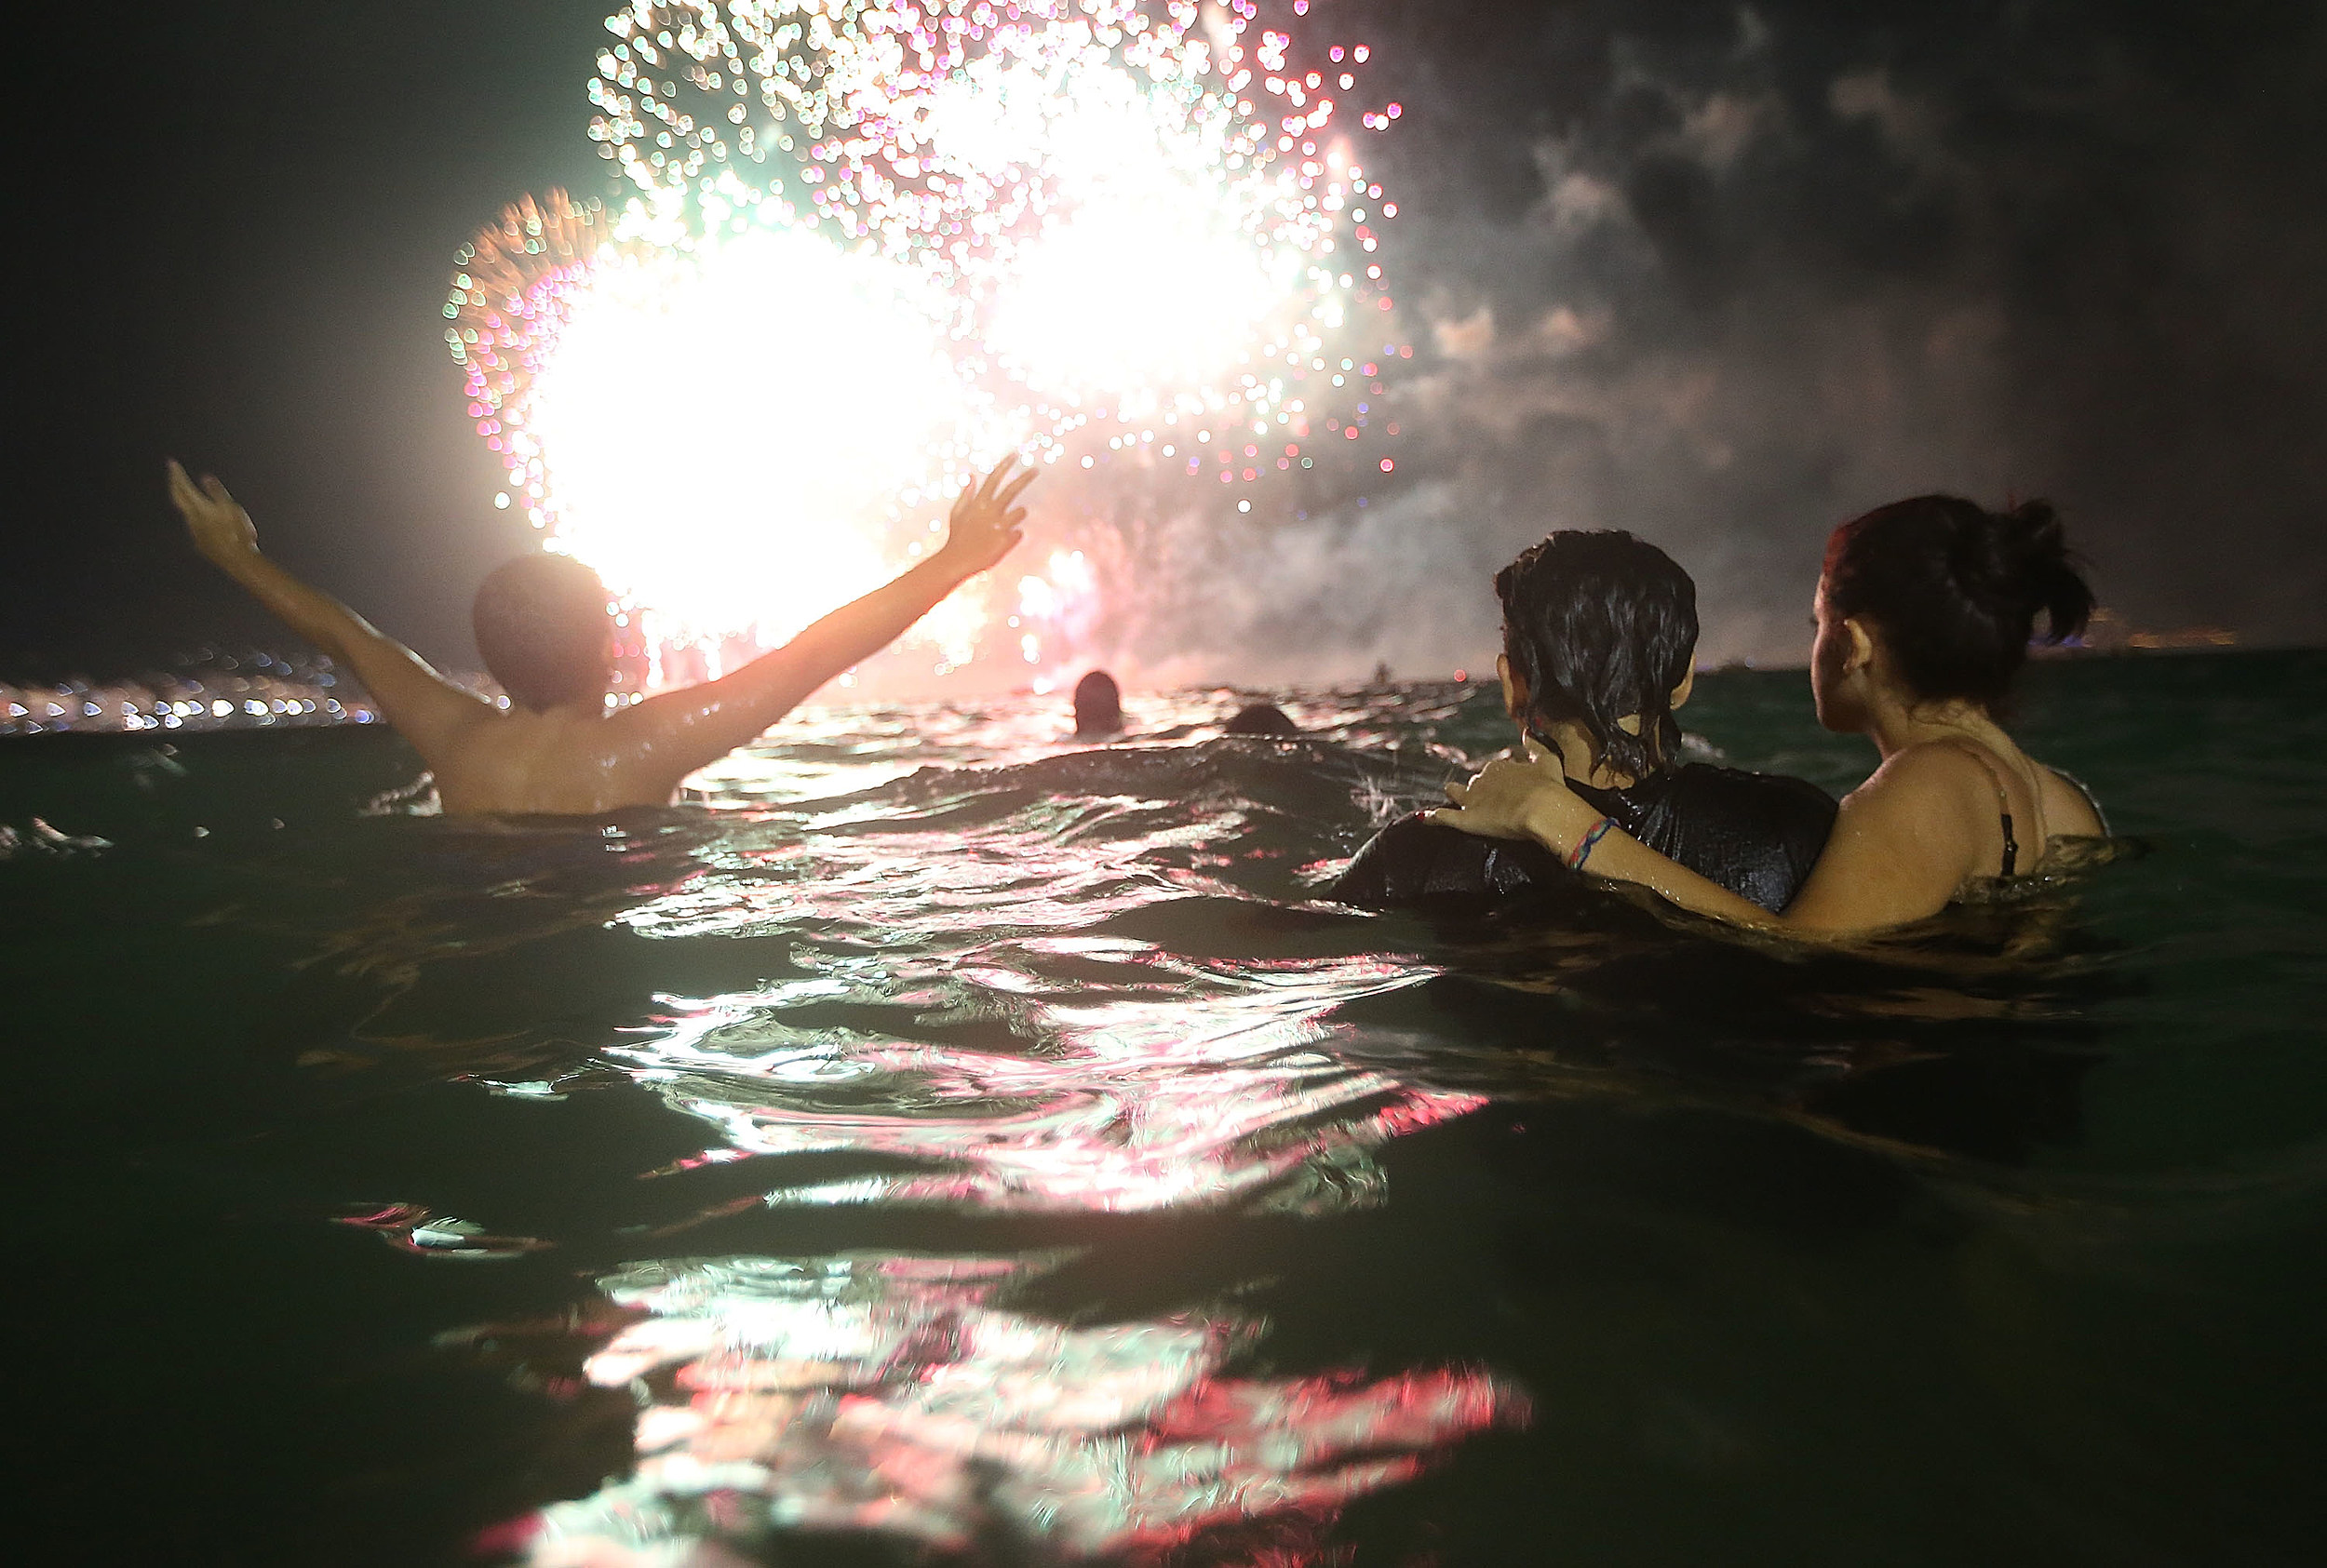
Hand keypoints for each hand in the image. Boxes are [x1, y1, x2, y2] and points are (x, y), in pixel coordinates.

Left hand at [167, 459, 259, 568]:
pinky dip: (194, 517)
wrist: (238, 561)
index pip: (183, 487)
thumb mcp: (231, 508)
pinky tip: (201, 519)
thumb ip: (216, 492)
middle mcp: (193, 520)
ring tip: (185, 494)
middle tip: (172, 474)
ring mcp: (195, 533)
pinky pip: (194, 527)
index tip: (172, 463)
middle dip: (174, 485)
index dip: (177, 474)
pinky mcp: (202, 544)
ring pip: (185, 513)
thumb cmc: (238, 533)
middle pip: (178, 499)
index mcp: (199, 509)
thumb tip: (205, 477)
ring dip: (183, 501)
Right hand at [934, 454, 1032, 574]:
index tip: (1015, 454)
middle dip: (1025, 477)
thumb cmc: (957, 537)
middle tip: (1036, 470)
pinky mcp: (1007, 540)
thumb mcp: (957, 513)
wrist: (957, 562)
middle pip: (1012, 489)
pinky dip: (1013, 536)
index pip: (993, 478)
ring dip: (1016, 516)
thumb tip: (971, 476)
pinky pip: (1019, 532)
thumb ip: (966, 495)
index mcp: (978, 503)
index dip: (1004, 465)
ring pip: (1021, 512)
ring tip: (1001, 528)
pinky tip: (999, 543)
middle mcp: (990, 511)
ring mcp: (1000, 525)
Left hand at [1432, 733, 1601, 852]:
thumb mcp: (1547, 760)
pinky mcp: (1466, 819)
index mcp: (1499, 767)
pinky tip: (1426, 818)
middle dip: (1478, 791)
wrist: (1544, 809)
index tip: (1508, 791)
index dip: (1499, 782)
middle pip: (1474, 783)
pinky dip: (1434, 817)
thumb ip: (1535, 747)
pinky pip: (1443, 817)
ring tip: (1458, 804)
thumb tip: (1527, 732)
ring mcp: (1471, 800)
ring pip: (1455, 793)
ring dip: (1456, 796)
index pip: (1493, 772)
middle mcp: (1482, 780)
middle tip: (1491, 804)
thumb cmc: (1549, 785)